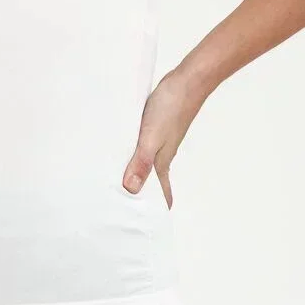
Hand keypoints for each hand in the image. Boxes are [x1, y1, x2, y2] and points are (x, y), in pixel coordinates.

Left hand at [122, 68, 204, 209]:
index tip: (145, 224)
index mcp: (162, 161)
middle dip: (140, 193)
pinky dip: (133, 151)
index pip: (161, 192)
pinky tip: (122, 147)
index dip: (155, 208)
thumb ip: (141, 163)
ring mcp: (160, 139)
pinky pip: (142, 145)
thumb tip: (130, 190)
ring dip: (135, 171)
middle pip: (152, 179)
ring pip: (146, 162)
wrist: (188, 80)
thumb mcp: (150, 138)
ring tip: (116, 180)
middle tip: (122, 205)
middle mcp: (162, 153)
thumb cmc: (172, 107)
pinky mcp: (156, 125)